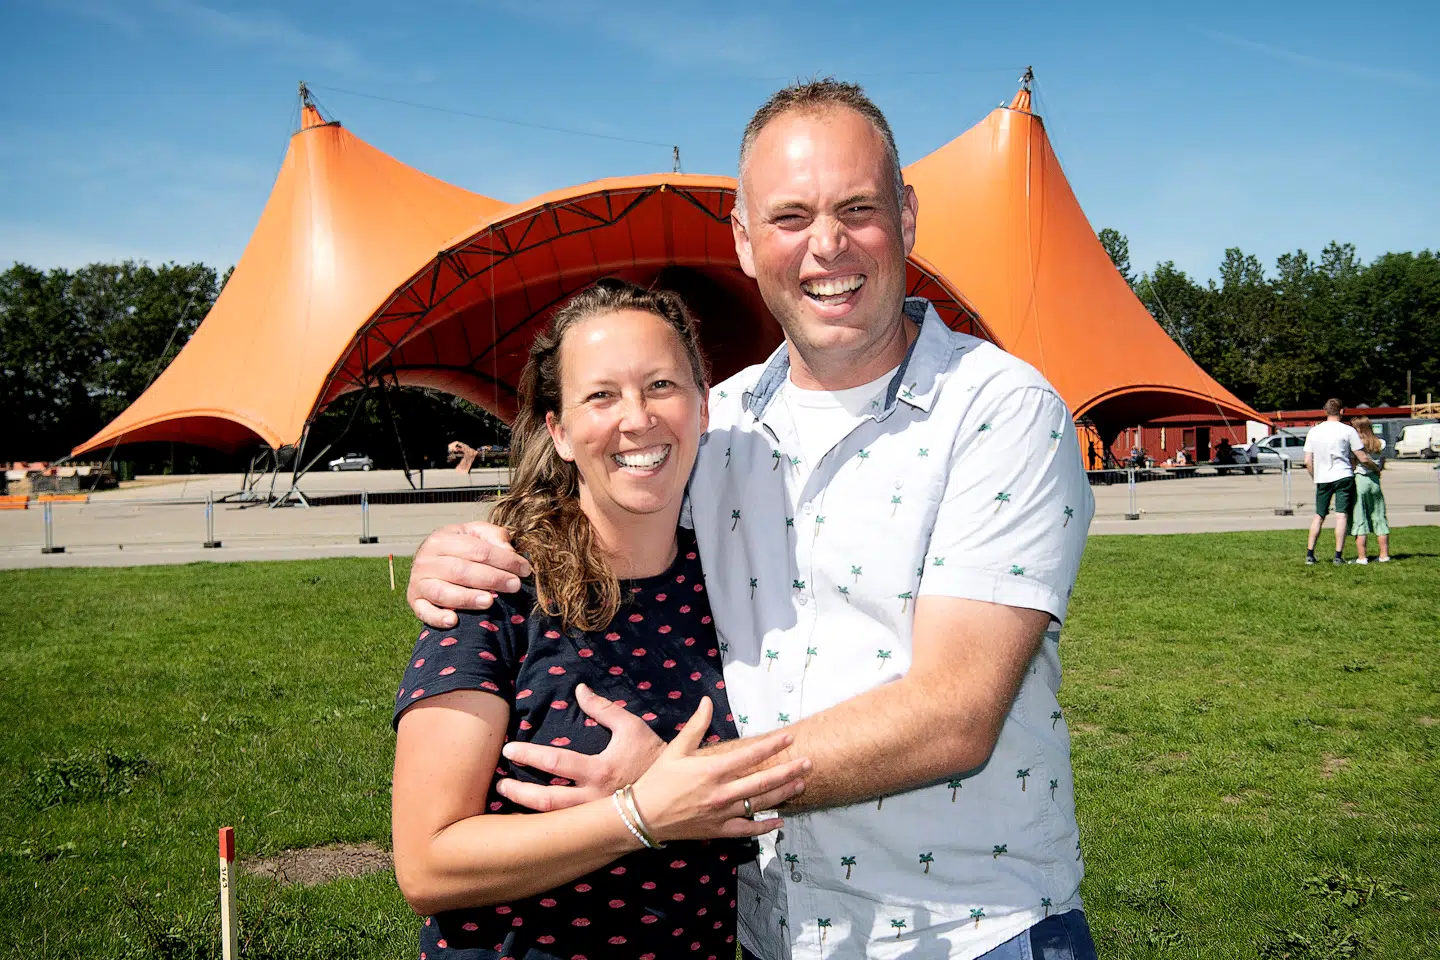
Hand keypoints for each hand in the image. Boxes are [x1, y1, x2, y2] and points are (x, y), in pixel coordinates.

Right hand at [407, 521, 531, 627]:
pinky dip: (437, 617)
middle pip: (461, 570)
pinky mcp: (415, 602)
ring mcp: (419, 582)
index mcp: (442, 539)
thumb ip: (493, 536)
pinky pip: (424, 612)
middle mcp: (426, 560)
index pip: (477, 549)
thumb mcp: (474, 534)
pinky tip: (454, 621)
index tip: (525, 569)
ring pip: (443, 591)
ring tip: (489, 602)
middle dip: (491, 578)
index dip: (503, 559)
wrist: (429, 561)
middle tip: (514, 586)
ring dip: (467, 598)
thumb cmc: (460, 548)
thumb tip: (508, 550)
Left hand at [497, 684, 665, 810]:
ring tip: (509, 797)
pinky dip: (545, 822)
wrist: (673, 792)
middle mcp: (594, 798)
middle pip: (547, 799)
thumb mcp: (631, 726)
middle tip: (499, 783)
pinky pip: (565, 827)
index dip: (529, 755)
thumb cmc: (651, 755)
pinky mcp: (597, 826)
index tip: (509, 748)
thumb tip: (579, 689)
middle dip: (519, 791)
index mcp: (600, 770)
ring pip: (553, 818)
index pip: (556, 762)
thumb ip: (603, 708)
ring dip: (527, 809)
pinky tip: (529, 817)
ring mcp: (594, 816)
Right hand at [630, 698, 808, 841]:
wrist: (641, 816)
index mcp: (711, 770)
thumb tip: (707, 701)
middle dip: (788, 771)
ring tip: (801, 784)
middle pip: (763, 781)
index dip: (771, 746)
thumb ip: (695, 726)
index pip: (749, 756)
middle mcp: (721, 793)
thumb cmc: (658, 780)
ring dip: (783, 794)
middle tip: (808, 763)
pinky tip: (780, 821)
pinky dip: (766, 827)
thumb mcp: (675, 750)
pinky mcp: (719, 830)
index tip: (789, 738)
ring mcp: (722, 814)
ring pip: (760, 805)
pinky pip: (748, 830)